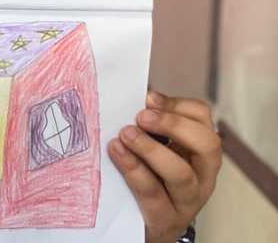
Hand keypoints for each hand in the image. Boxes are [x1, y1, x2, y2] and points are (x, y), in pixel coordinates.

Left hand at [108, 91, 221, 242]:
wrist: (141, 226)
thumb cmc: (148, 179)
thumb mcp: (154, 150)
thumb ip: (148, 126)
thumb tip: (135, 97)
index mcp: (199, 152)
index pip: (203, 119)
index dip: (178, 105)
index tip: (149, 99)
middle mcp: (202, 176)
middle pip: (207, 145)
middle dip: (173, 125)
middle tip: (141, 116)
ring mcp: (187, 200)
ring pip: (181, 174)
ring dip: (151, 150)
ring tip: (125, 134)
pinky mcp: (165, 219)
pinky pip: (153, 193)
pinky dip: (134, 171)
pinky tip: (117, 153)